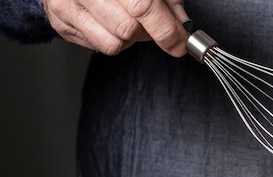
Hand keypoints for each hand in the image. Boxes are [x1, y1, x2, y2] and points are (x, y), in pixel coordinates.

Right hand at [42, 0, 189, 55]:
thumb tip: (181, 21)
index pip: (143, 6)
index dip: (166, 29)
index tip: (179, 43)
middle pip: (129, 29)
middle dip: (148, 33)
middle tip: (152, 23)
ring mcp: (67, 4)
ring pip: (114, 43)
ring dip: (129, 38)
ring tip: (127, 18)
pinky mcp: (61, 22)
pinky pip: (100, 46)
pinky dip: (112, 39)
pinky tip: (109, 22)